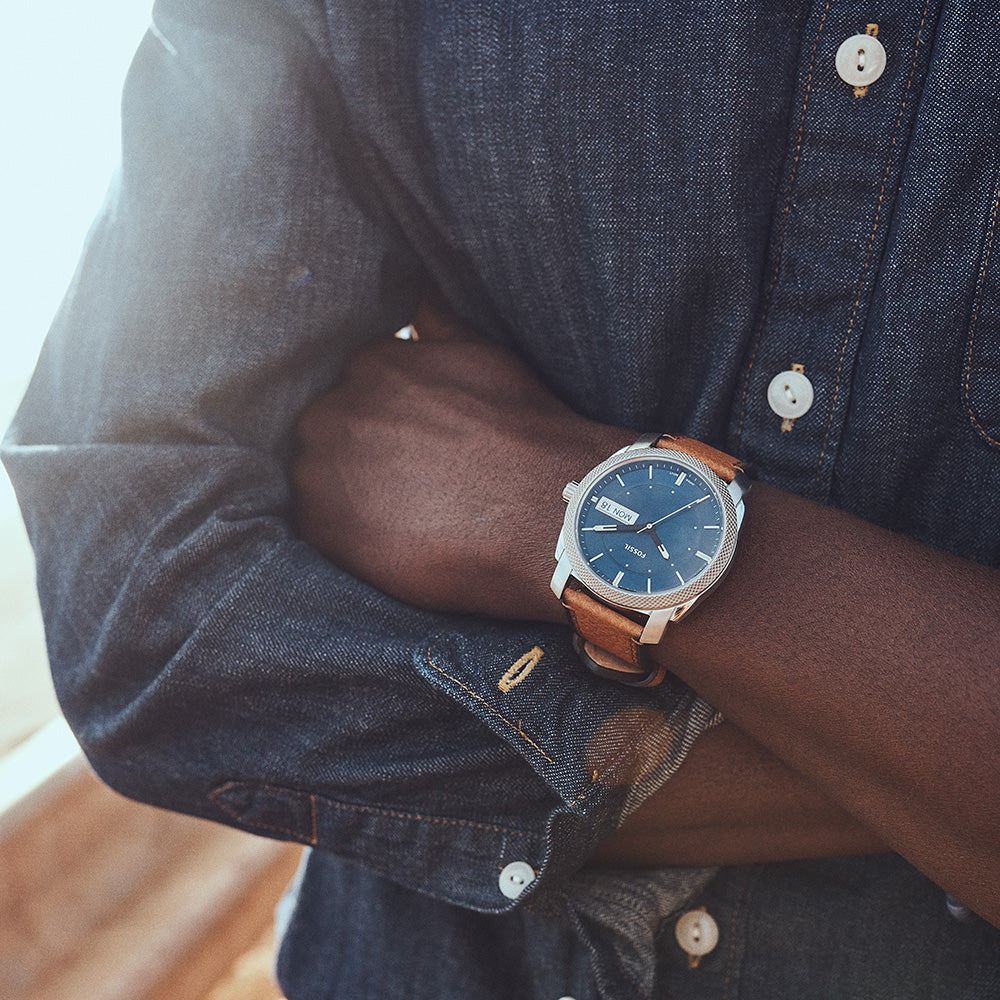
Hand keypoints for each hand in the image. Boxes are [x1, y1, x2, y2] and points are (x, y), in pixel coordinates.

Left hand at [291, 301, 632, 618]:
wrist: (540, 508)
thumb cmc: (521, 431)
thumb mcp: (482, 354)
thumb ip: (439, 322)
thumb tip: (420, 297)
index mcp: (369, 364)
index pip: (357, 389)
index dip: (387, 423)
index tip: (414, 446)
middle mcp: (334, 409)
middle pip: (332, 431)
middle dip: (362, 455)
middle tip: (411, 485)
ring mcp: (321, 468)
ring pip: (319, 479)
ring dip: (348, 494)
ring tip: (402, 516)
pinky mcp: (322, 527)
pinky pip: (317, 528)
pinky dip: (345, 536)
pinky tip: (389, 541)